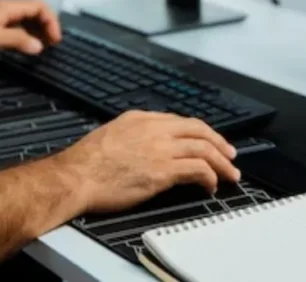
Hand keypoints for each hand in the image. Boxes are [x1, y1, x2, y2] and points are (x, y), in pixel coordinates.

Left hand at [0, 0, 61, 61]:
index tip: (55, 40)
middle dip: (46, 26)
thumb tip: (38, 46)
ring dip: (36, 31)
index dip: (51, 21)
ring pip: (25, 19)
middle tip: (51, 45)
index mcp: (6, 7)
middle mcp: (3, 8)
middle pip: (34, 11)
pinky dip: (24, 35)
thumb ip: (17, 41)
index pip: (39, 6)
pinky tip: (24, 47)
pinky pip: (15, 26)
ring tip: (41, 47)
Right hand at [52, 110, 241, 213]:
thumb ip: (133, 135)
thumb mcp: (111, 135)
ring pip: (204, 149)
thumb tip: (146, 147)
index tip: (208, 142)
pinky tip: (210, 186)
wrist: (75, 177)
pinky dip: (210, 177)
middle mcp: (154, 129)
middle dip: (219, 143)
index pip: (180, 121)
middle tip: (230, 155)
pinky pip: (197, 169)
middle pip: (199, 130)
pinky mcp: (162, 171)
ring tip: (229, 174)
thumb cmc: (86, 163)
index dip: (200, 132)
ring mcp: (160, 149)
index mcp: (141, 118)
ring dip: (221, 163)